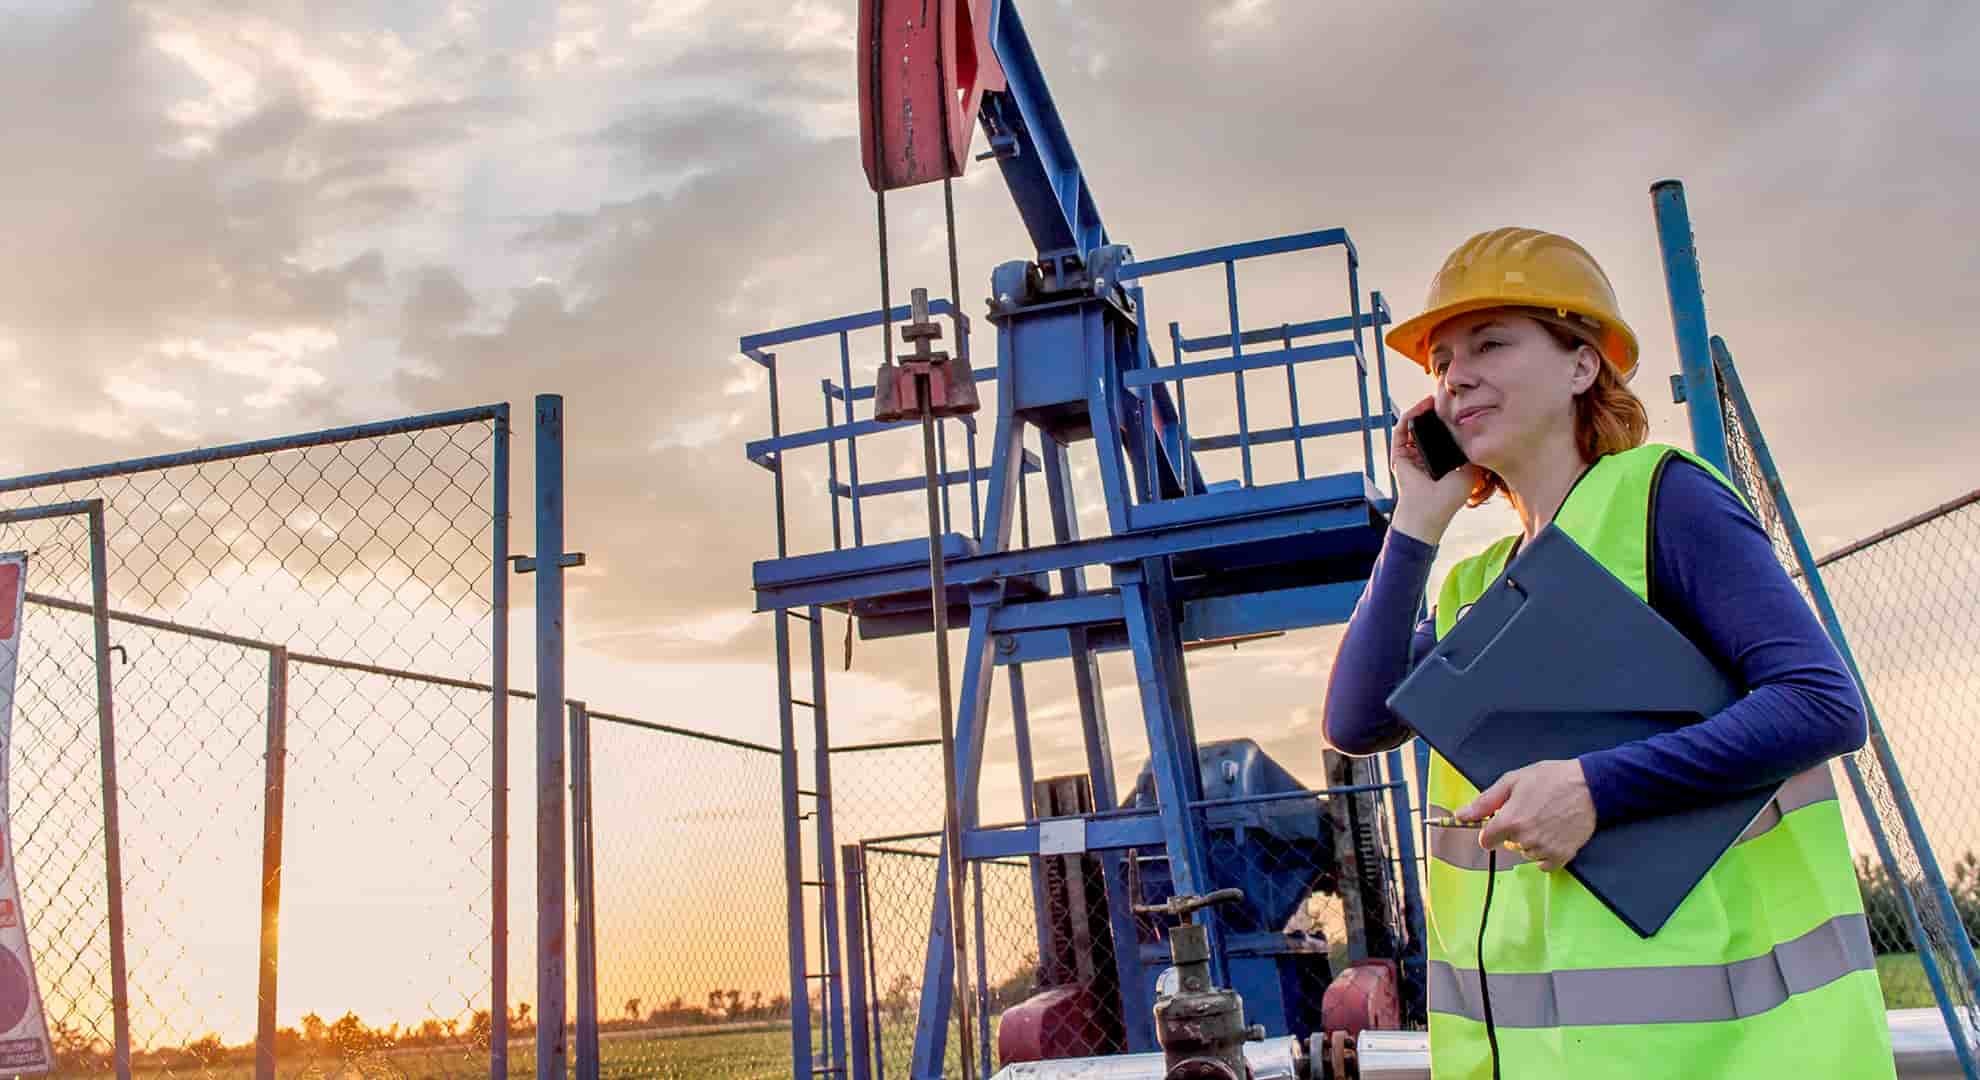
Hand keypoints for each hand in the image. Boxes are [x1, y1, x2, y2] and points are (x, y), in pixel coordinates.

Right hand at [1390, 396, 1478, 544]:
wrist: (1429, 511)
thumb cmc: (1450, 496)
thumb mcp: (1470, 470)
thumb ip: (1472, 451)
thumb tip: (1479, 430)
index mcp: (1439, 458)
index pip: (1443, 433)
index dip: (1450, 419)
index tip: (1461, 405)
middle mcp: (1423, 454)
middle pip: (1428, 426)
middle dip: (1436, 411)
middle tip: (1446, 396)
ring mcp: (1410, 454)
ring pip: (1414, 425)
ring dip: (1422, 410)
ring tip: (1434, 398)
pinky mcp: (1398, 454)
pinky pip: (1402, 429)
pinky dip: (1410, 416)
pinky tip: (1422, 407)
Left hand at [1459, 759, 1597, 872]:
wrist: (1590, 785)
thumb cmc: (1550, 778)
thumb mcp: (1513, 781)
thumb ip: (1485, 801)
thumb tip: (1461, 815)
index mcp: (1510, 821)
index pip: (1486, 841)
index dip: (1492, 830)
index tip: (1501, 821)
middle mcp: (1525, 839)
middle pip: (1507, 846)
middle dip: (1513, 832)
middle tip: (1531, 812)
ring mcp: (1544, 849)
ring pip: (1525, 854)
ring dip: (1530, 842)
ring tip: (1545, 820)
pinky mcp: (1562, 856)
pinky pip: (1544, 865)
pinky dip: (1545, 854)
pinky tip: (1553, 835)